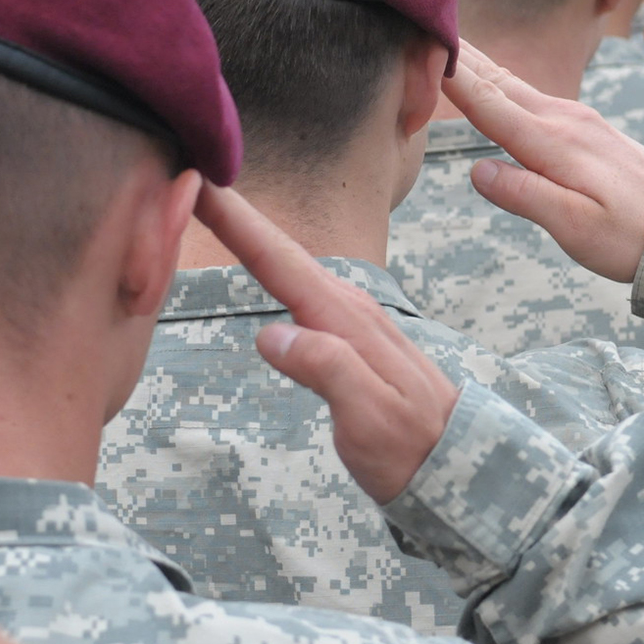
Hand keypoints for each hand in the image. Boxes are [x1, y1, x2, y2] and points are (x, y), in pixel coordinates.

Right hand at [192, 182, 460, 502]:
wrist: (458, 466)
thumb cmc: (413, 448)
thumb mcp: (370, 418)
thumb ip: (328, 369)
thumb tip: (271, 333)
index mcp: (346, 320)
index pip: (279, 260)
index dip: (236, 222)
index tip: (200, 183)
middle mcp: (348, 307)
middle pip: (278, 250)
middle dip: (233, 214)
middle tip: (185, 178)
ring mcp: (350, 320)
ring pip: (288, 266)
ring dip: (249, 235)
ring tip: (208, 206)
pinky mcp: (348, 337)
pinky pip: (299, 291)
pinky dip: (270, 267)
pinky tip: (258, 262)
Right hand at [438, 42, 643, 281]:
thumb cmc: (633, 234)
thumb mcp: (575, 226)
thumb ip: (526, 195)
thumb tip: (478, 170)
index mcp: (554, 142)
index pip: (489, 103)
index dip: (451, 77)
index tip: (420, 43)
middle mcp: (564, 120)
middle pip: (498, 81)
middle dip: (459, 55)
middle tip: (423, 20)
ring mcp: (578, 120)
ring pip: (515, 85)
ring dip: (479, 63)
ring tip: (447, 41)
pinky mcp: (588, 129)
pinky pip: (533, 97)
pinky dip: (503, 83)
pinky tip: (495, 81)